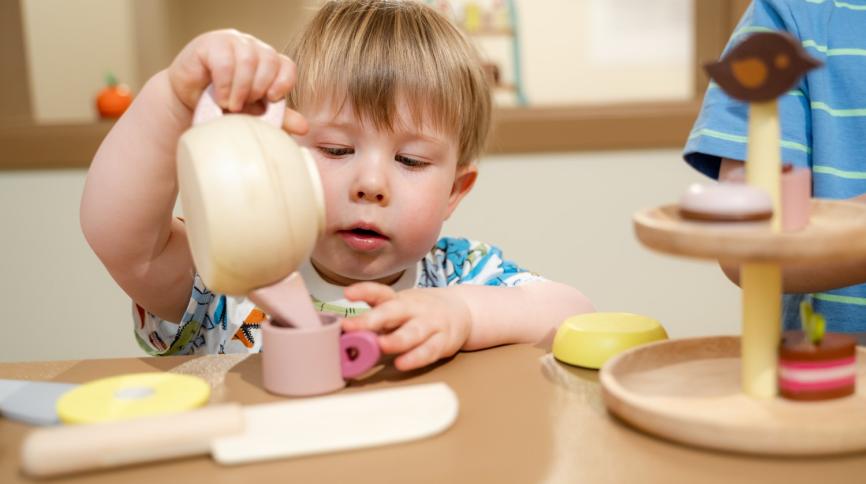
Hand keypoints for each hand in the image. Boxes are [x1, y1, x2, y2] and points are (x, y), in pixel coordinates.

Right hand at [167, 29, 306, 133]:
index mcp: (268, 62)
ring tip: (232, 105)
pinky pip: (225, 60)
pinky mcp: (210, 44)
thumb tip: (304, 127)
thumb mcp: (253, 114)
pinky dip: (225, 83)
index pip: (286, 65)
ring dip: (242, 87)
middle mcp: (253, 48)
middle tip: (245, 105)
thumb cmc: (225, 105)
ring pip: (248, 59)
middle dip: (259, 88)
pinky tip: (220, 97)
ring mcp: (232, 42)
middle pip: (269, 60)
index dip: (284, 81)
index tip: (272, 98)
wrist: (189, 102)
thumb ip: (278, 117)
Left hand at [341, 283, 472, 370]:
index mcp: (399, 300)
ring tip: (380, 345)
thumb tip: (343, 339)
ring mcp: (430, 324)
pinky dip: (415, 357)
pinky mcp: (443, 342)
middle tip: (350, 326)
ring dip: (396, 339)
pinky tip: (402, 363)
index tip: (347, 293)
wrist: (463, 312)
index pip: (380, 292)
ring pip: (412, 332)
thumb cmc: (421, 314)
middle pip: (392, 312)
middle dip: (371, 319)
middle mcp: (414, 309)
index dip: (364, 291)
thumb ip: (375, 325)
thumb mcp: (399, 311)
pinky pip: (429, 350)